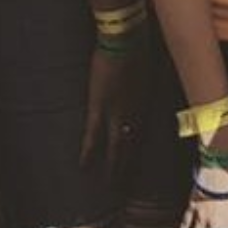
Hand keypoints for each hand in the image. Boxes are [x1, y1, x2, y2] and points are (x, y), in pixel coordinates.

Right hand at [81, 42, 148, 175]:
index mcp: (145, 104)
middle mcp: (134, 114)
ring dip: (112, 169)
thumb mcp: (144, 69)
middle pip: (131, 148)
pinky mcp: (99, 107)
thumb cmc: (138, 46)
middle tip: (125, 188)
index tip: (136, 167)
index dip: (137, 151)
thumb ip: (140, 83)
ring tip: (109, 187)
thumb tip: (137, 88)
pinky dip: (88, 153)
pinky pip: (93, 137)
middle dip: (127, 168)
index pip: (142, 135)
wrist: (126, 38)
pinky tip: (83, 167)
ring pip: (115, 148)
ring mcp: (117, 113)